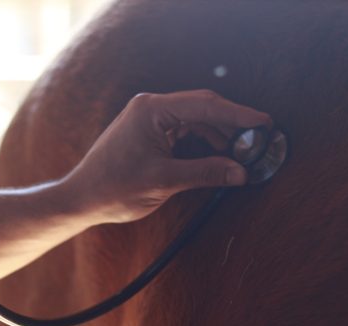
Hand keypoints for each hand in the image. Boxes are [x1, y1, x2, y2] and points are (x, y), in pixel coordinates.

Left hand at [64, 90, 272, 222]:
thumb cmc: (113, 188)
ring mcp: (149, 119)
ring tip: (240, 155)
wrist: (82, 198)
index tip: (265, 123)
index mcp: (151, 110)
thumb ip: (205, 173)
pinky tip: (217, 157)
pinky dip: (203, 143)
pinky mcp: (149, 132)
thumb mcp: (163, 181)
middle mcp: (151, 108)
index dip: (239, 115)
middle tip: (258, 141)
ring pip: (196, 121)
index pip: (205, 106)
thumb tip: (241, 172)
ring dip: (218, 136)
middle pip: (203, 109)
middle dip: (231, 125)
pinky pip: (184, 132)